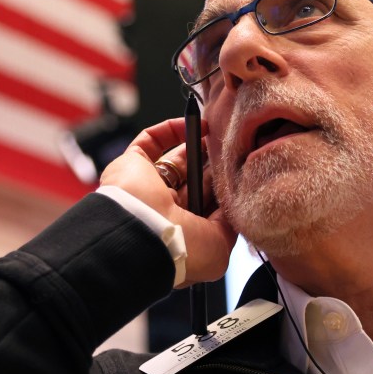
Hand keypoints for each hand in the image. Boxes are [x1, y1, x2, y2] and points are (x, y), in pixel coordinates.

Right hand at [99, 118, 236, 285]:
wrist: (143, 235)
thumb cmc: (180, 249)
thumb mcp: (219, 247)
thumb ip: (228, 225)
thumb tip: (232, 204)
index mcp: (182, 235)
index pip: (206, 210)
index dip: (223, 194)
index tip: (243, 179)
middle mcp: (164, 213)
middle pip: (194, 183)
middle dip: (213, 169)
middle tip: (233, 154)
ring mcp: (146, 189)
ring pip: (175, 162)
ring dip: (197, 148)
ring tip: (220, 136)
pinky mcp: (130, 166)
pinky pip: (149, 141)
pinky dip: (170, 129)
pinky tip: (196, 124)